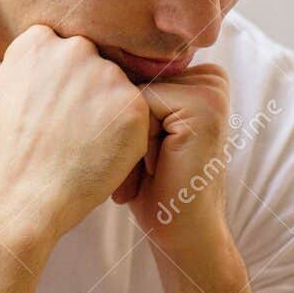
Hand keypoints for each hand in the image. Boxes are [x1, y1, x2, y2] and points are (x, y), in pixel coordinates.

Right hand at [0, 25, 149, 241]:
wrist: (20, 198)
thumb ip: (4, 76)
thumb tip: (13, 72)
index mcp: (37, 42)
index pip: (58, 46)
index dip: (57, 77)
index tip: (53, 104)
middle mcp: (75, 50)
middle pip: (91, 61)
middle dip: (84, 88)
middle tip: (72, 128)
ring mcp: (107, 75)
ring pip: (114, 88)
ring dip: (105, 112)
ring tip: (84, 148)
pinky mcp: (132, 105)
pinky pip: (133, 116)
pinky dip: (123, 136)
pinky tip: (101, 157)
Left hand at [117, 63, 234, 246]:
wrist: (182, 236)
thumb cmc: (151, 187)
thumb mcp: (136, 129)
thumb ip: (126, 91)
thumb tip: (81, 55)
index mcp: (199, 76)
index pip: (131, 72)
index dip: (120, 117)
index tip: (136, 157)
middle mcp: (211, 77)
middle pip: (130, 79)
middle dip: (122, 129)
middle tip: (142, 173)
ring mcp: (212, 90)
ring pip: (132, 93)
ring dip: (127, 140)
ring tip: (145, 175)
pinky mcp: (204, 108)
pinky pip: (140, 107)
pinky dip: (136, 146)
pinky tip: (154, 173)